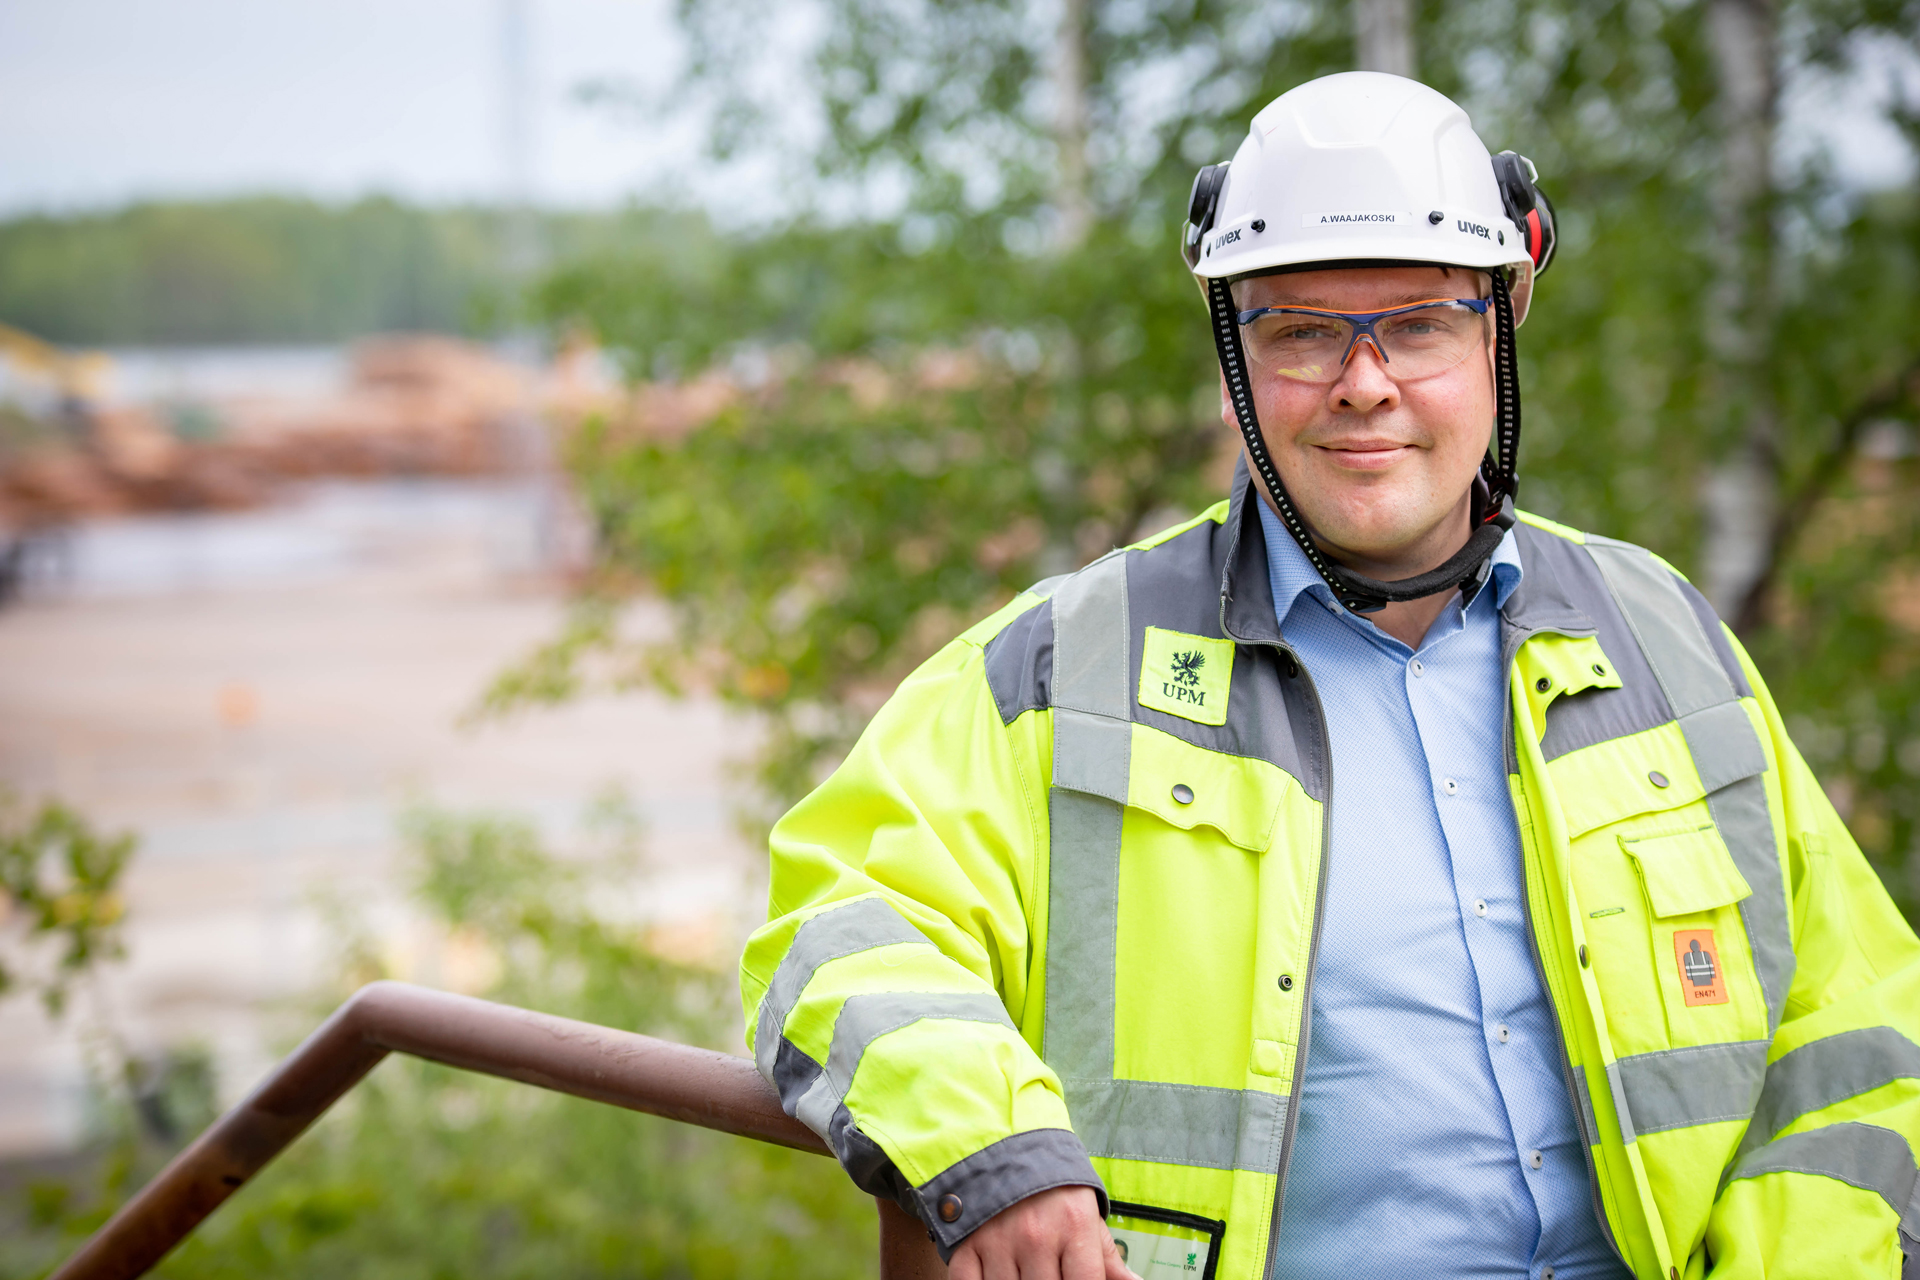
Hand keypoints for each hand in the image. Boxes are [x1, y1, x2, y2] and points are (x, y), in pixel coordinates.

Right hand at [946, 1185, 1139, 1279]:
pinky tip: (999, 1275)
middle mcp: (1037, 1235)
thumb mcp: (1087, 1215)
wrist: (1006, 1145)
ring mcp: (999, 1241)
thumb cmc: (1054, 1189)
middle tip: (1049, 1271)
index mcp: (1075, 1226)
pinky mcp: (967, 1244)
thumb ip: (1108, 1258)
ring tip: (1027, 1271)